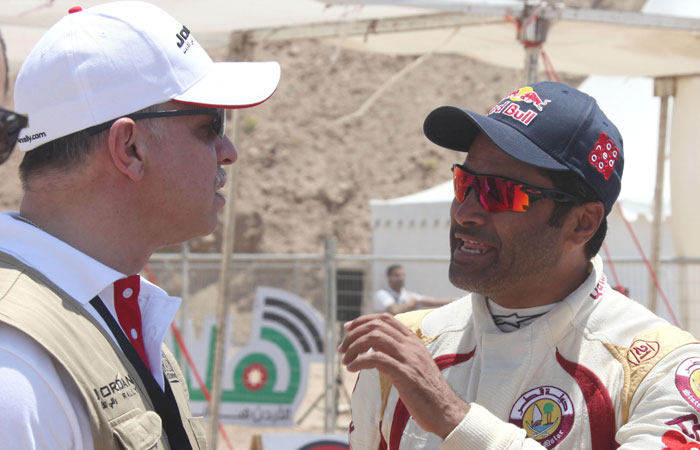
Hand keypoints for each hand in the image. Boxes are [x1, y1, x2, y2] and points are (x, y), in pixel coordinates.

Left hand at [338, 313, 468, 438]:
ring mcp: (409, 358)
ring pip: (374, 338)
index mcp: (413, 341)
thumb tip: (374, 347)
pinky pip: (376, 359)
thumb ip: (397, 353)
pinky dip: (359, 361)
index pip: (386, 318)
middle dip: (354, 334)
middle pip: (376, 325)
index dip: (363, 320)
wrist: (446, 411)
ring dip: (354, 347)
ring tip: (345, 360)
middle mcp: (411, 345)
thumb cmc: (427, 392)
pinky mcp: (405, 374)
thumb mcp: (413, 365)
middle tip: (342, 348)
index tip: (348, 328)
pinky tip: (351, 369)